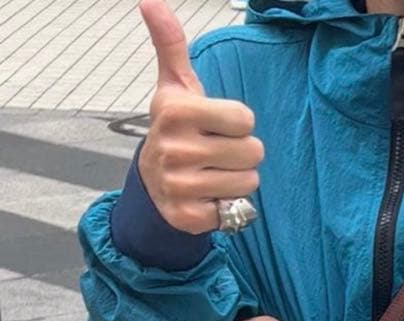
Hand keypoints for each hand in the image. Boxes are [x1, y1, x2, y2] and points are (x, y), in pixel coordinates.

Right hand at [138, 0, 263, 233]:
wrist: (152, 180)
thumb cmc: (176, 128)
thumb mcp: (174, 86)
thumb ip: (170, 43)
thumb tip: (150, 1)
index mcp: (176, 112)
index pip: (246, 119)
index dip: (239, 123)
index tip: (218, 125)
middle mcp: (175, 149)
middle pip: (252, 152)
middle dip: (243, 154)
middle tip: (219, 153)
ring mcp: (179, 186)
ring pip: (248, 183)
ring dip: (238, 181)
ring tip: (214, 174)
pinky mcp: (187, 217)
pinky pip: (233, 212)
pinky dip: (226, 207)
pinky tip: (207, 197)